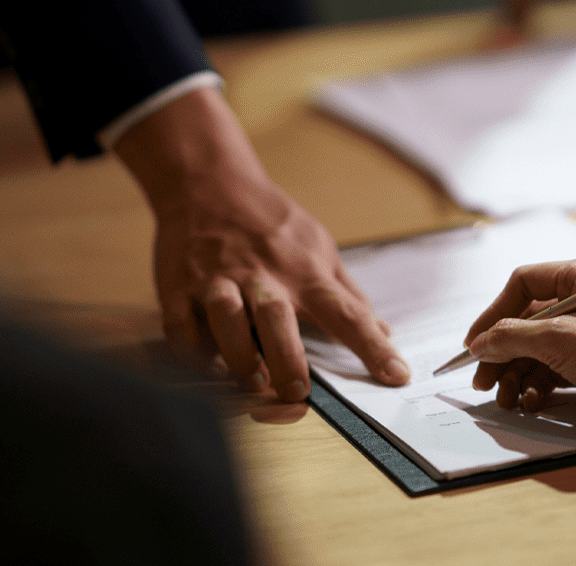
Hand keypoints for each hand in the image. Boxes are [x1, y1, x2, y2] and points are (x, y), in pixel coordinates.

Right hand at [114, 87, 409, 400]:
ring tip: (252, 383)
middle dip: (288, 358)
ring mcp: (218, 280)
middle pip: (278, 319)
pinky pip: (180, 324)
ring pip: (227, 318)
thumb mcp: (319, 247)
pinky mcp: (179, 286)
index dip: (373, 347)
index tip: (396, 375)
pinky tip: (205, 364)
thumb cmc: (271, 222)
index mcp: (305, 272)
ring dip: (239, 355)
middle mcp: (263, 276)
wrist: (210, 183)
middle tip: (298, 392)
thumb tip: (385, 331)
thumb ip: (348, 294)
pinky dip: (190, 350)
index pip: (347, 313)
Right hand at [464, 254, 575, 410]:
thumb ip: (512, 337)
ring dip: (516, 373)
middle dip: (502, 353)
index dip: (494, 313)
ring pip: (537, 345)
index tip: (475, 341)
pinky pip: (554, 364)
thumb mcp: (559, 340)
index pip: (524, 283)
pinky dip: (538, 383)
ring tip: (507, 397)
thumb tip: (480, 344)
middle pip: (526, 320)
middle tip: (482, 380)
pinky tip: (533, 400)